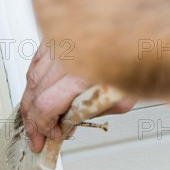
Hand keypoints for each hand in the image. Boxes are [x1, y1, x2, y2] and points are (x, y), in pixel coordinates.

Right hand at [21, 41, 136, 152]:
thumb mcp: (123, 99)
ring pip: (32, 78)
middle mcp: (67, 56)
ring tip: (36, 120)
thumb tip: (71, 124)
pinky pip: (37, 62)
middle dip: (32, 120)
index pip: (46, 105)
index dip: (42, 126)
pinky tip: (37, 95)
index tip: (49, 137)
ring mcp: (60, 43)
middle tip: (37, 137)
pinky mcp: (58, 37)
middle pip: (34, 93)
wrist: (139, 32)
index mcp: (82, 73)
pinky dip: (34, 81)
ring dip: (30, 103)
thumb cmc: (137, 60)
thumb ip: (94, 113)